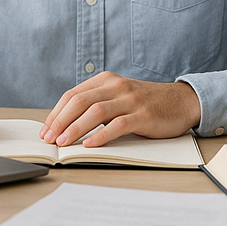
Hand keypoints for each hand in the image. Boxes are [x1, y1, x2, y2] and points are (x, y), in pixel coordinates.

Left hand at [39, 71, 200, 147]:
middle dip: (60, 121)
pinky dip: (101, 136)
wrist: (181, 102)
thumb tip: (65, 125)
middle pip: (80, 102)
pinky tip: (90, 145)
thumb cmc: (145, 103)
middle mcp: (116, 86)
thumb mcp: (118, 96)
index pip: (73, 95)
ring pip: (96, 112)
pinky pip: (118, 125)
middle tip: (49, 139)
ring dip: (76, 128)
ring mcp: (130, 100)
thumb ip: (97, 104)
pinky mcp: (143, 115)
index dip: (56, 113)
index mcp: (106, 80)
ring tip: (63, 143)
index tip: (45, 130)